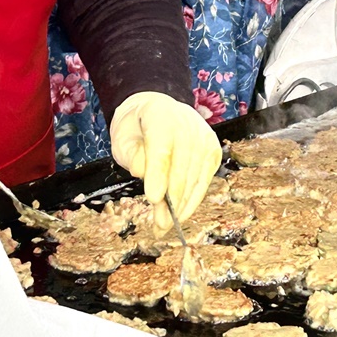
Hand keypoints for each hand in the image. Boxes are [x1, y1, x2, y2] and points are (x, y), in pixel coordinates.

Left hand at [109, 91, 223, 229]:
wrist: (158, 111)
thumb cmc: (138, 130)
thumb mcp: (123, 139)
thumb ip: (131, 155)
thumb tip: (143, 173)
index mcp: (160, 114)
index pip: (161, 147)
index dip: (158, 174)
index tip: (153, 199)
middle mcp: (188, 124)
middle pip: (182, 166)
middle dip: (171, 199)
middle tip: (159, 223)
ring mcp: (204, 137)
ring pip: (195, 176)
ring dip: (182, 205)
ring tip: (166, 226)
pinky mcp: (213, 151)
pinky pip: (204, 180)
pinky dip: (193, 200)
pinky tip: (181, 215)